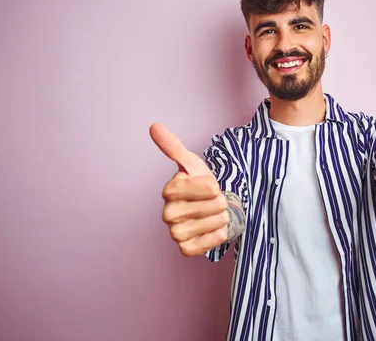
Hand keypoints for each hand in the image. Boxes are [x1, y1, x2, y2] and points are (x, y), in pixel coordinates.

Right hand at [150, 123, 228, 255]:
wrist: (210, 211)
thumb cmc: (201, 187)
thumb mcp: (192, 164)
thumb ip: (173, 146)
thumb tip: (154, 126)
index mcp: (169, 191)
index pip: (207, 186)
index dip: (214, 185)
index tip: (209, 185)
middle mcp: (168, 214)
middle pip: (213, 205)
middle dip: (220, 202)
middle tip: (212, 202)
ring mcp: (175, 233)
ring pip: (215, 222)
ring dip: (221, 217)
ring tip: (214, 214)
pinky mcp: (186, 249)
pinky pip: (212, 241)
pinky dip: (219, 234)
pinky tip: (213, 229)